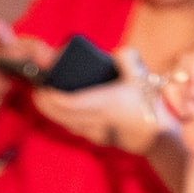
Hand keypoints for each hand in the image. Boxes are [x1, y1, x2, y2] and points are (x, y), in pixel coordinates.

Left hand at [32, 49, 171, 153]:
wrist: (156, 135)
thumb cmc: (149, 104)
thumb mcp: (141, 75)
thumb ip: (127, 58)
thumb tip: (114, 53)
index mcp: (105, 104)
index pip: (69, 103)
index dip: (51, 97)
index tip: (42, 87)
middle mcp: (96, 121)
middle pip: (61, 116)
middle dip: (45, 104)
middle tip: (37, 91)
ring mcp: (95, 132)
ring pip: (65, 124)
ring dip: (51, 113)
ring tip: (44, 98)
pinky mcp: (96, 139)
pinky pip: (73, 128)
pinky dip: (62, 119)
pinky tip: (58, 109)